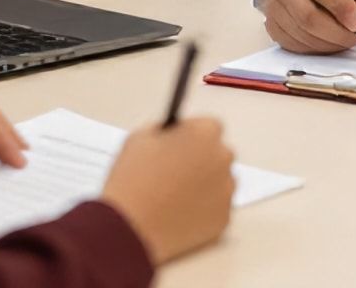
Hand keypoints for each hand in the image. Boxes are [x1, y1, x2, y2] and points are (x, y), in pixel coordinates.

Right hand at [101, 117, 234, 264]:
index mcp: (204, 133)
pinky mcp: (223, 219)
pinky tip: (178, 213)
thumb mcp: (139, 138)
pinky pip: (216, 209)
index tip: (180, 145)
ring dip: (204, 185)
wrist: (129, 228)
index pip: (209, 127)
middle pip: (218, 154)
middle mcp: (222, 159)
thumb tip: (173, 134)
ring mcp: (226, 191)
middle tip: (175, 172)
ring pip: (220, 182)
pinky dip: (203, 210)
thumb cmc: (132, 182)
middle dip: (200, 160)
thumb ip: (164, 130)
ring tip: (174, 196)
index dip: (191, 136)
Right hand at [261, 0, 355, 53]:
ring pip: (299, 32)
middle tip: (354, 37)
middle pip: (306, 14)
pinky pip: (291, 43)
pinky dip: (314, 48)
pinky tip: (329, 41)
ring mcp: (273, 3)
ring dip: (327, 42)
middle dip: (335, 32)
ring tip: (345, 39)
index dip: (341, 8)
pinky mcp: (271, 23)